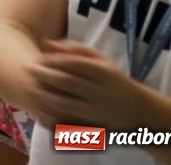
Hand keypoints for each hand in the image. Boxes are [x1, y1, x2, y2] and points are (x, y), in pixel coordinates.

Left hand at [28, 39, 148, 129]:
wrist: (141, 113)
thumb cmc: (114, 81)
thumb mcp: (103, 61)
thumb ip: (76, 49)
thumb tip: (47, 43)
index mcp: (105, 73)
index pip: (74, 64)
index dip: (53, 60)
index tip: (38, 58)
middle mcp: (103, 92)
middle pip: (68, 82)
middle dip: (44, 75)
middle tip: (28, 69)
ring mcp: (99, 112)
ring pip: (66, 104)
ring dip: (44, 96)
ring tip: (30, 88)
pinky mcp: (95, 127)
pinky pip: (70, 122)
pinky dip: (54, 116)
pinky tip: (41, 108)